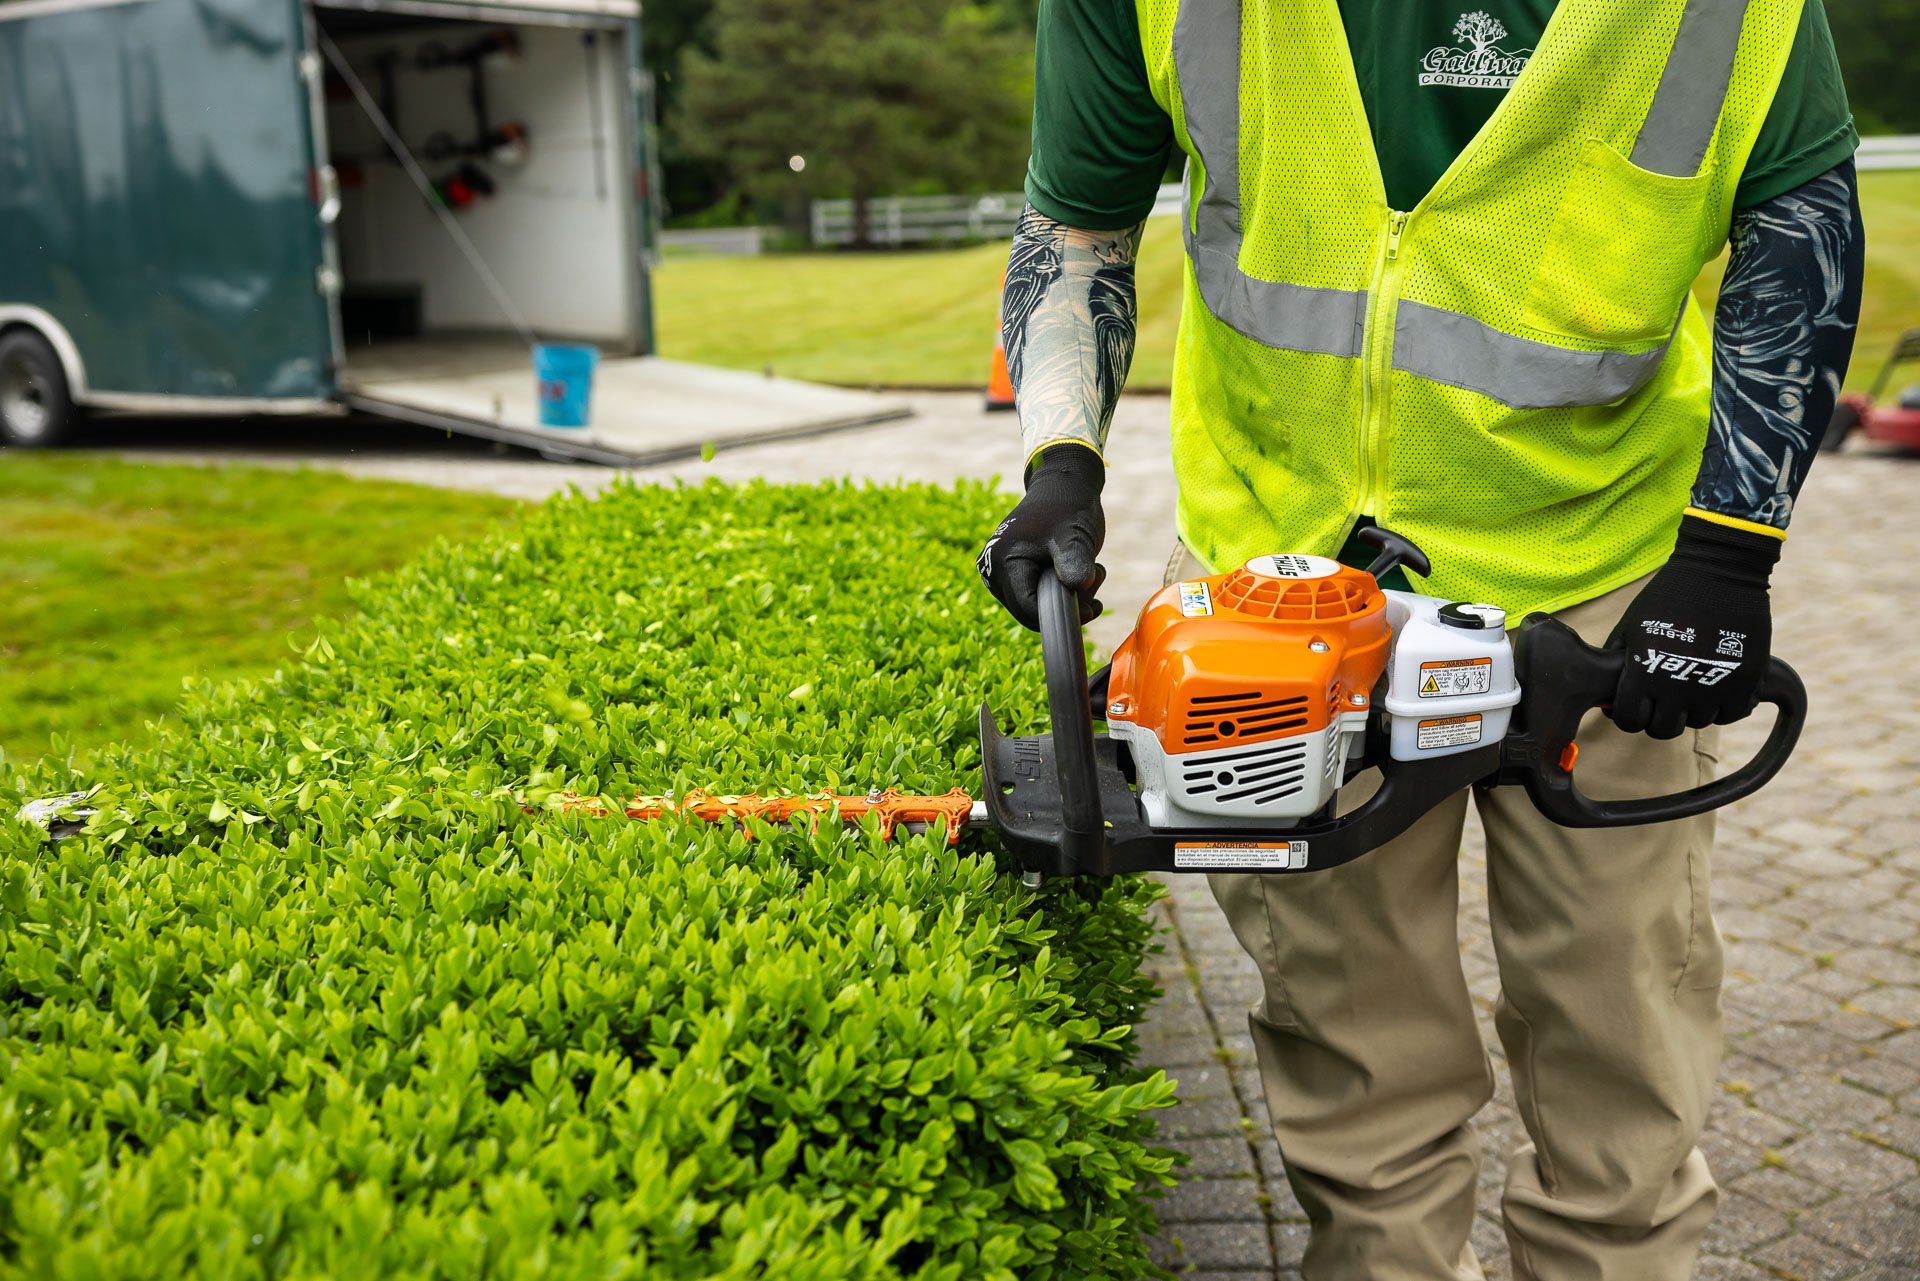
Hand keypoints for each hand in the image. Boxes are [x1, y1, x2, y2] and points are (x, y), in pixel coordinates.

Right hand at [977, 444, 1106, 629]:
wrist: (1061, 487)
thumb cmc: (1068, 507)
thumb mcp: (1076, 535)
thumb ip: (1075, 562)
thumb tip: (1077, 588)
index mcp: (1004, 561)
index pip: (1028, 609)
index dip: (1061, 613)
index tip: (1094, 607)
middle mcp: (992, 570)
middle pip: (1029, 612)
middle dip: (1065, 604)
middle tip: (1095, 580)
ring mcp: (998, 573)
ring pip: (1033, 607)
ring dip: (1064, 597)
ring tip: (1087, 570)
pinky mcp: (1008, 574)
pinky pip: (1034, 597)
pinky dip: (1058, 591)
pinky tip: (1075, 573)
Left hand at [1607, 515, 1780, 739]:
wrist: (1720, 570)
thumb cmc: (1668, 596)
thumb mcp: (1630, 627)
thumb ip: (1617, 662)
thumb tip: (1608, 695)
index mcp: (1645, 672)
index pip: (1629, 721)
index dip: (1627, 716)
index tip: (1634, 705)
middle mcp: (1680, 687)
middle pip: (1663, 730)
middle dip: (1657, 718)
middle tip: (1661, 701)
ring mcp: (1716, 686)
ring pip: (1698, 722)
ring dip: (1691, 710)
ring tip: (1690, 685)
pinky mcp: (1747, 682)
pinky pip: (1731, 714)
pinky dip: (1722, 706)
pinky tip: (1714, 687)